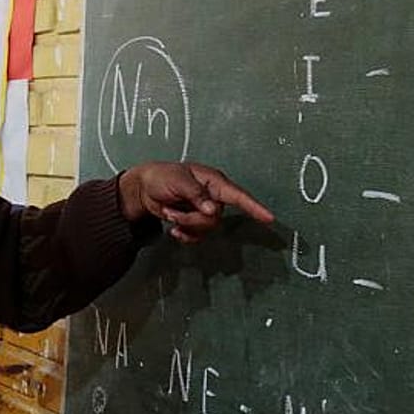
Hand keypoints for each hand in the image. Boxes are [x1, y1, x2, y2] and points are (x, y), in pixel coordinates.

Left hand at [118, 162, 273, 242]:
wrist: (144, 188)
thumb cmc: (161, 177)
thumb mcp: (178, 181)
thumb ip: (196, 195)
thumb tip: (214, 210)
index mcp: (213, 182)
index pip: (238, 196)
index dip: (254, 207)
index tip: (269, 217)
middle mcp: (214, 197)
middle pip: (215, 219)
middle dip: (192, 219)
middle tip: (172, 211)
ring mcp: (205, 210)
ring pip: (206, 229)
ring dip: (185, 224)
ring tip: (170, 212)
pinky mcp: (196, 222)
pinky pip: (198, 236)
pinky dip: (185, 235)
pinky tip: (174, 229)